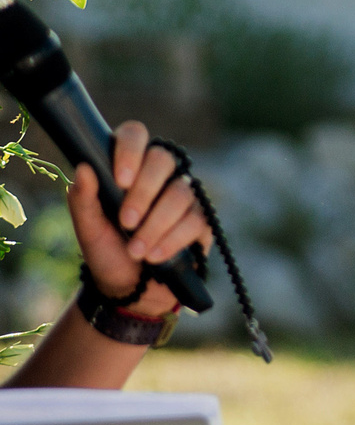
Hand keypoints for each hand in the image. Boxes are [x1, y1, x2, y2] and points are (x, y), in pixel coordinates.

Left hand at [67, 122, 209, 318]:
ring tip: (136, 251)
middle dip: (144, 194)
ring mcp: (183, 196)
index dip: (131, 150)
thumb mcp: (87, 229)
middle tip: (126, 222)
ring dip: (155, 225)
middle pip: (163, 161)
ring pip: (180, 194)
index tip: (120, 180)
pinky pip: (194, 221)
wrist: (131, 289)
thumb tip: (83, 168)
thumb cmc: (107, 253)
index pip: (135, 135)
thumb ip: (82, 199)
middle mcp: (159, 176)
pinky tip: (154, 256)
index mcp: (128, 168)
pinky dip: (171, 241)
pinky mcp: (201, 221)